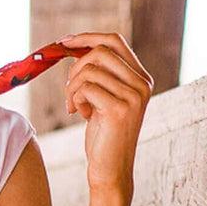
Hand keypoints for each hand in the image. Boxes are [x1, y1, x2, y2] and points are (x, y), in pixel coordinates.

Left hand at [59, 32, 152, 201]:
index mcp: (141, 78)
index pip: (114, 41)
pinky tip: (80, 115)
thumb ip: (99, 74)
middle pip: (99, 52)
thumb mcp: (103, 98)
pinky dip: (74, 99)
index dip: (86, 37)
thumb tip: (75, 45)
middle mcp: (142, 84)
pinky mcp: (119, 109)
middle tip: (70, 90)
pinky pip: (85, 88)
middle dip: (75, 68)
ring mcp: (134, 96)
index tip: (64, 42)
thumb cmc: (103, 133)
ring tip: (75, 106)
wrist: (110, 168)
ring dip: (72, 87)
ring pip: (89, 70)